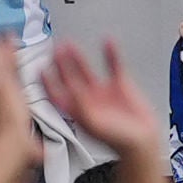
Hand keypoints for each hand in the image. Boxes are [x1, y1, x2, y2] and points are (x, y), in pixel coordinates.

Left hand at [41, 36, 162, 159]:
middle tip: (54, 48)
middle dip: (60, 63)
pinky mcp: (119, 85)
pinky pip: (113, 65)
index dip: (46, 80)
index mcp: (74, 110)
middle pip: (68, 77)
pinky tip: (108, 42)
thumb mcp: (93, 122)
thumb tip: (70, 86)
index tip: (40, 67)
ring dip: (78, 57)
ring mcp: (101, 91)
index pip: (55, 92)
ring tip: (71, 43)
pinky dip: (110, 54)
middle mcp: (85, 99)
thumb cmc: (117, 139)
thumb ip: (81, 104)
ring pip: (86, 69)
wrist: (142, 140)